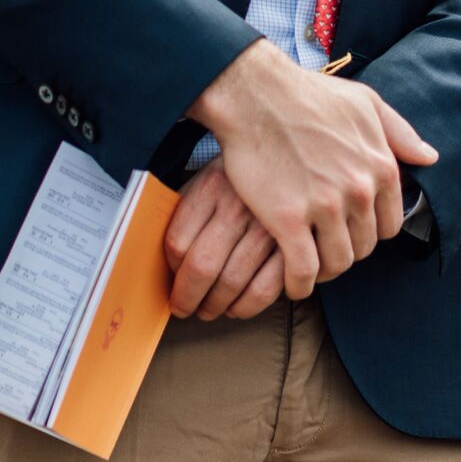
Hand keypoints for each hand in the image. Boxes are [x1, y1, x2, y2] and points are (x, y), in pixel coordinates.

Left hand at [162, 162, 286, 321]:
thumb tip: (165, 262)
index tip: (171, 282)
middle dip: (187, 298)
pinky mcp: (294, 244)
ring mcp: (269, 226)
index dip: (170, 270)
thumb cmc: (240, 177)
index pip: (177, 242)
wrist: (290, 152)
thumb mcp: (208, 178)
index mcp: (212, 186)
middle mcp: (239, 206)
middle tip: (184, 307)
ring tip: (210, 309)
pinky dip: (247, 307)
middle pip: (202, 267)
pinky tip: (238, 307)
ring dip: (215, 306)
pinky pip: (265, 289)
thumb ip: (186, 212)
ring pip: (232, 283)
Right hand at [186, 40, 438, 301]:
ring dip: (323, 269)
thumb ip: (400, 132)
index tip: (348, 228)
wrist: (255, 93)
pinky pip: (303, 271)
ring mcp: (325, 206)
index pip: (389, 225)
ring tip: (307, 261)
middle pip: (364, 247)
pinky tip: (291, 280)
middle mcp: (359, 189)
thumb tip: (429, 158)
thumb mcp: (365, 102)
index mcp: (381, 166)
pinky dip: (298, 284)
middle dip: (346, 249)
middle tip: (323, 244)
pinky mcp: (288, 218)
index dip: (369, 231)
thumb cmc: (308, 94)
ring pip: (337, 262)